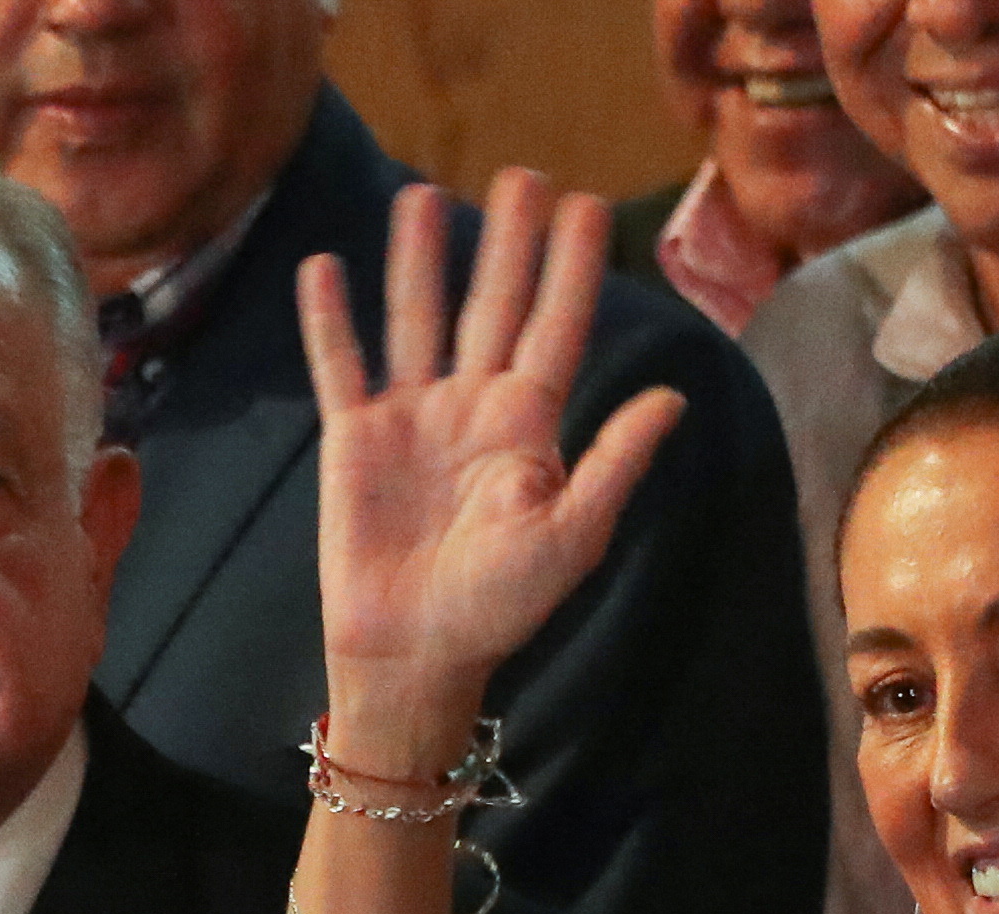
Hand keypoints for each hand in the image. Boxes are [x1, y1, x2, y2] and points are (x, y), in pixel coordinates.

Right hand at [300, 169, 683, 705]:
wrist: (415, 653)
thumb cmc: (500, 606)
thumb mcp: (571, 537)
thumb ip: (612, 463)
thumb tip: (672, 398)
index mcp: (530, 426)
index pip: (557, 328)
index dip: (572, 268)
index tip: (587, 204)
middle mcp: (473, 406)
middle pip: (492, 305)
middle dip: (506, 242)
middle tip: (520, 174)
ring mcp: (412, 417)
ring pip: (417, 319)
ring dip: (420, 261)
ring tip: (422, 195)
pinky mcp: (355, 439)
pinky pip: (342, 366)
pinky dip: (331, 320)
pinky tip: (326, 267)